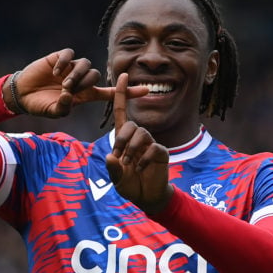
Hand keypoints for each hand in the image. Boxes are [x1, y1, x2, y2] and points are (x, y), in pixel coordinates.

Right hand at [10, 49, 146, 117]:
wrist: (23, 95)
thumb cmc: (40, 105)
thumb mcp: (54, 111)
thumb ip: (64, 107)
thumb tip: (70, 96)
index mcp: (85, 94)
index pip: (111, 93)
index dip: (128, 92)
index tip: (147, 91)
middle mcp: (81, 80)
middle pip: (94, 75)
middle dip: (83, 83)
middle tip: (68, 90)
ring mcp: (71, 68)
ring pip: (85, 65)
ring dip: (75, 74)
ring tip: (63, 83)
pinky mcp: (60, 58)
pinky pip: (70, 55)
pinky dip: (64, 62)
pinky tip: (55, 70)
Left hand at [105, 73, 172, 213]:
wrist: (146, 197)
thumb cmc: (129, 185)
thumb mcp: (116, 178)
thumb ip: (112, 169)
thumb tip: (111, 157)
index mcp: (124, 139)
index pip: (121, 111)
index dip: (121, 93)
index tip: (122, 75)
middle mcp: (138, 138)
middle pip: (131, 125)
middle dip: (122, 140)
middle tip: (120, 156)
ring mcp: (151, 144)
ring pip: (142, 135)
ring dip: (133, 150)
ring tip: (131, 164)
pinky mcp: (161, 152)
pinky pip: (153, 148)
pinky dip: (144, 159)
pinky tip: (141, 169)